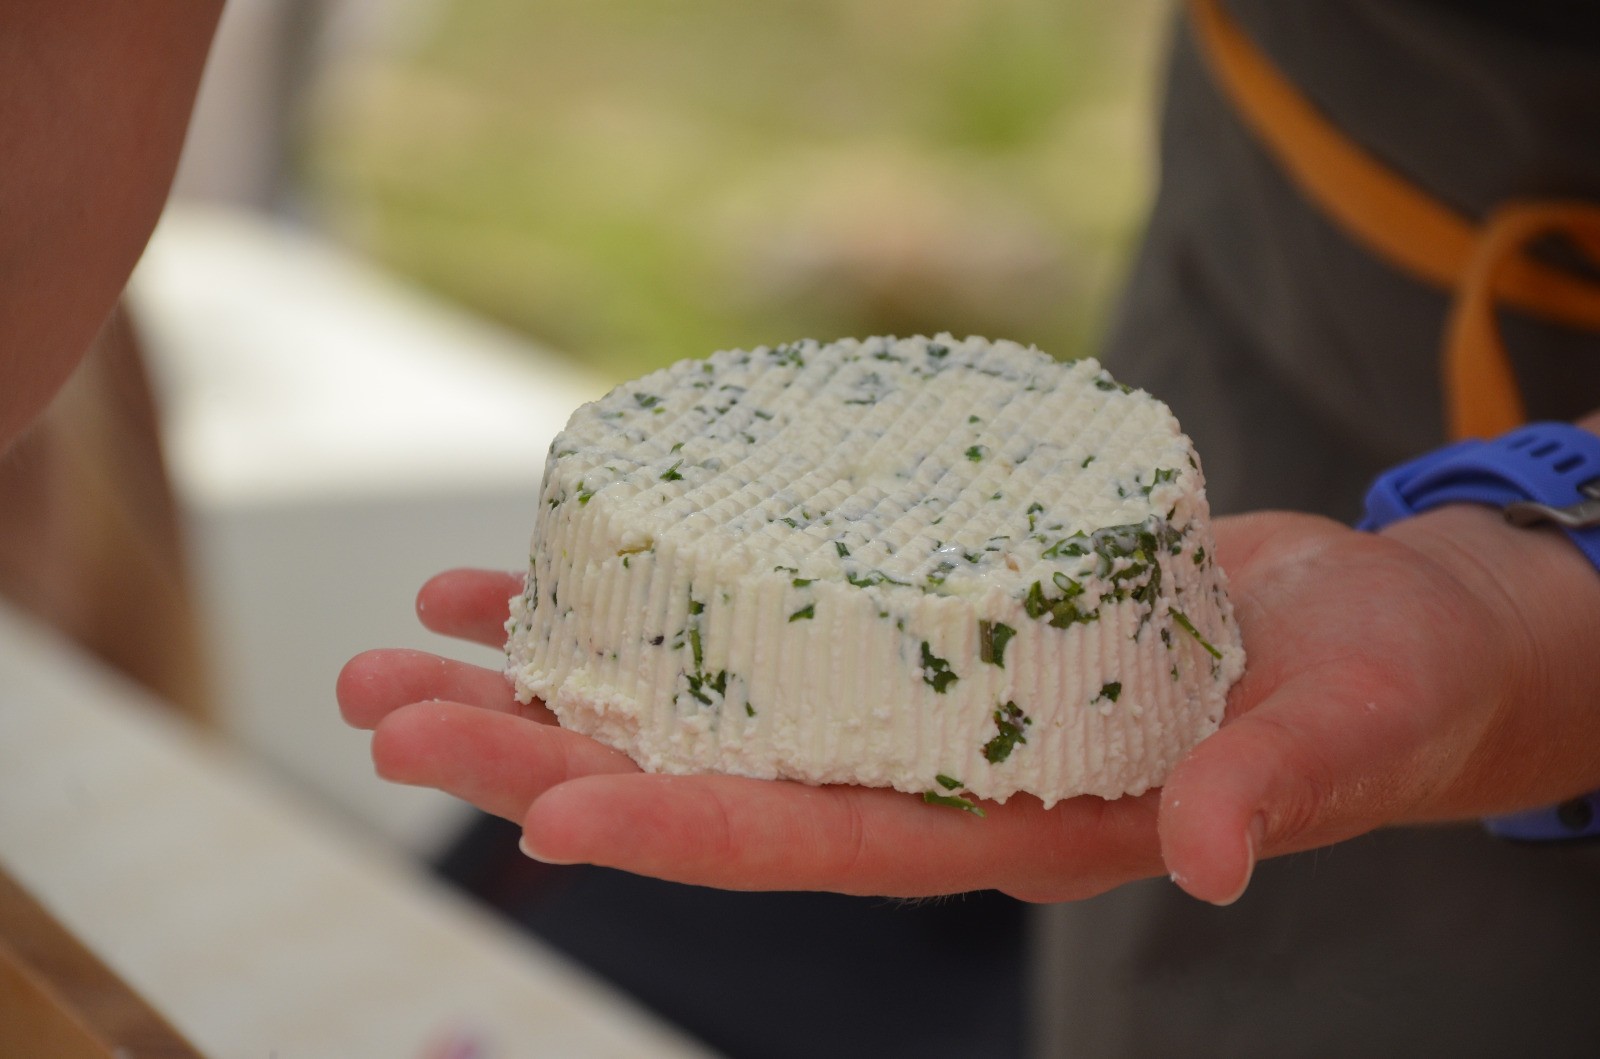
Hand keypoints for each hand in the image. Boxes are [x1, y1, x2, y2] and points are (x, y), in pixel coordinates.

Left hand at [338, 507, 1599, 903]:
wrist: (1377, 634)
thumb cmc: (1376, 686)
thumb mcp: (1345, 729)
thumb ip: (1272, 788)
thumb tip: (1207, 857)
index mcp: (1020, 824)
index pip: (830, 841)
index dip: (688, 836)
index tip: (542, 815)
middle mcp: (938, 774)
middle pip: (716, 782)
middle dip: (547, 753)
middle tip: (388, 708)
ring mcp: (918, 703)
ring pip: (707, 707)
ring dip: (556, 678)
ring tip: (414, 642)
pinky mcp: (918, 627)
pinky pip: (763, 621)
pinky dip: (656, 598)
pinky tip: (554, 573)